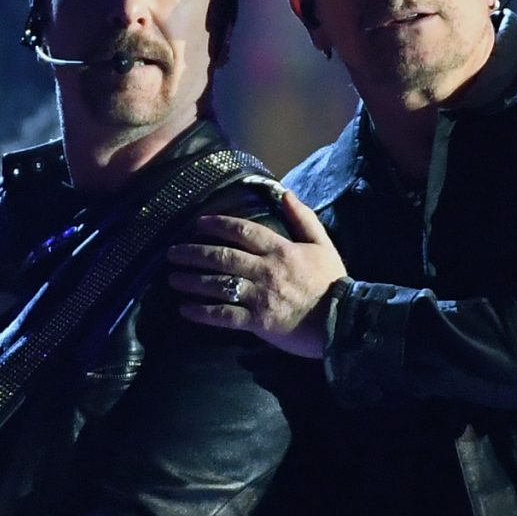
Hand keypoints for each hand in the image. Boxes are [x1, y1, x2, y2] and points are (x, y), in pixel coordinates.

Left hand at [167, 185, 345, 357]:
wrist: (344, 321)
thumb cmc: (332, 283)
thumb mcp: (322, 245)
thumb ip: (303, 218)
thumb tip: (285, 193)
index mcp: (281, 249)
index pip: (242, 231)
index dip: (217, 224)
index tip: (198, 223)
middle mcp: (266, 270)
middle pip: (222, 256)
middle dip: (194, 253)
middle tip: (172, 252)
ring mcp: (260, 296)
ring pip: (218, 284)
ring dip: (191, 280)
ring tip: (172, 278)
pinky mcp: (258, 322)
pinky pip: (224, 315)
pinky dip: (202, 312)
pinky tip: (185, 310)